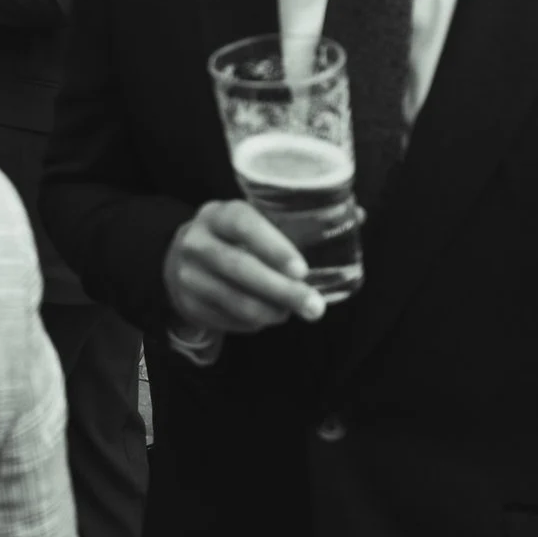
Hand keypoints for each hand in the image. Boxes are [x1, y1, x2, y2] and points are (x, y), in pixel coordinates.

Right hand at [163, 200, 327, 333]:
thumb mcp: (252, 220)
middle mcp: (197, 241)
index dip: (272, 246)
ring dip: (273, 312)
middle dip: (282, 291)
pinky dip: (256, 322)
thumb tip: (359, 216)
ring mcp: (189, 275)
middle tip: (315, 306)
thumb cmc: (232, 238)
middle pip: (240, 268)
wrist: (178, 259)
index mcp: (218, 214)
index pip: (242, 224)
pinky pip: (231, 320)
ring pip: (237, 301)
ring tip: (293, 312)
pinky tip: (267, 315)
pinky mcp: (189, 303)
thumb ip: (298, 221)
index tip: (302, 268)